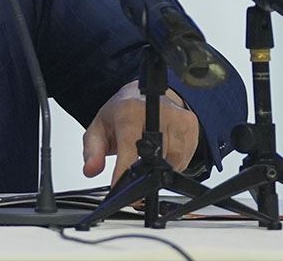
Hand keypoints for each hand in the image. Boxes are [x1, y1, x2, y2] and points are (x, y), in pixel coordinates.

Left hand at [82, 82, 199, 186]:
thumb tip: (91, 169)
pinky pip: (186, 158)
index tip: (120, 187)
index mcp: (130, 111)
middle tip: (135, 174)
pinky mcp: (191, 124)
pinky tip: (163, 151)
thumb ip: (92, 150)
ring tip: (148, 155)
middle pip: (155, 156)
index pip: (130, 143)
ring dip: (161, 168)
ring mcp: (177, 117)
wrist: (142, 96)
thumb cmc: (121, 113)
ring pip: (173, 160)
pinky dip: (174, 162)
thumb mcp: (99, 128)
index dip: (125, 169)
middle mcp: (156, 110)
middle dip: (144, 172)